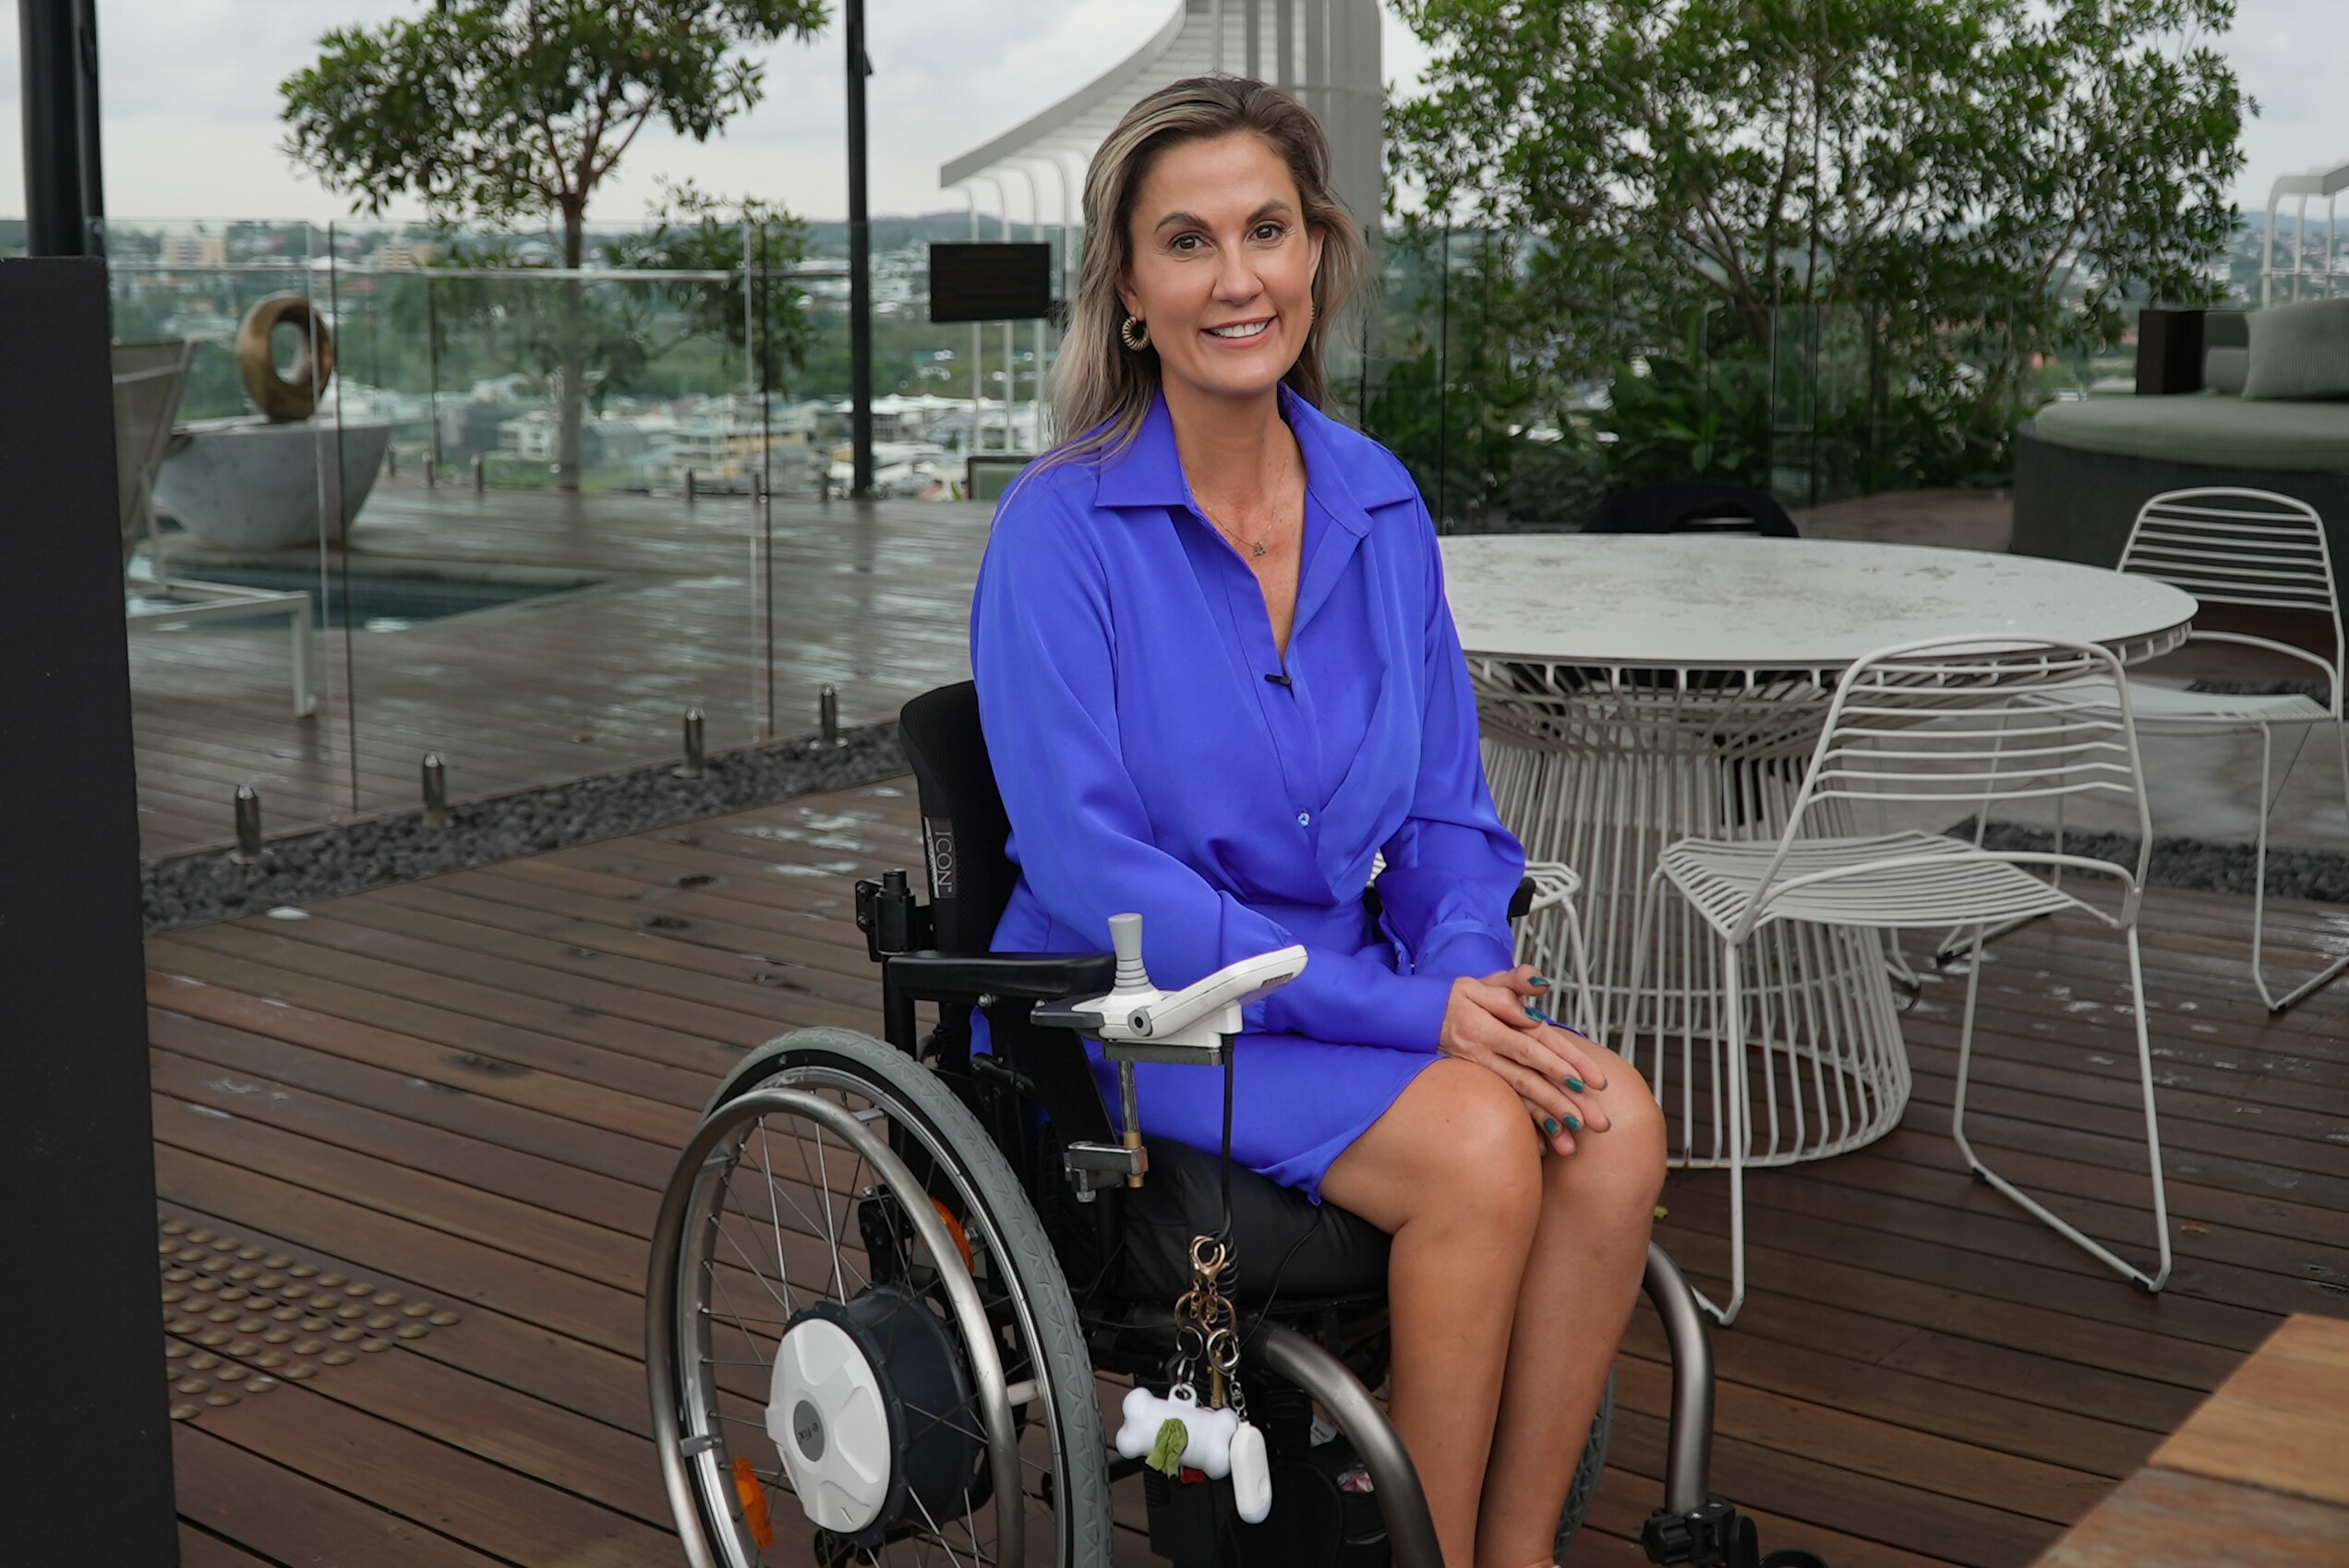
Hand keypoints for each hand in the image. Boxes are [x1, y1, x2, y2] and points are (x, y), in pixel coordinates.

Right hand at [1438, 966, 1609, 1155]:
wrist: (1414, 1018)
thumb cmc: (1456, 998)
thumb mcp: (1483, 982)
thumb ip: (1514, 981)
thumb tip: (1542, 983)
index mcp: (1491, 1026)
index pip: (1533, 1045)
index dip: (1560, 1062)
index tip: (1589, 1082)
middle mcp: (1486, 1053)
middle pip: (1530, 1079)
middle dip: (1565, 1102)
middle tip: (1597, 1123)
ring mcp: (1481, 1073)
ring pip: (1518, 1099)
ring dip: (1547, 1122)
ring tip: (1572, 1146)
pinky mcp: (1479, 1085)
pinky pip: (1504, 1108)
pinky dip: (1523, 1128)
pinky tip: (1543, 1147)